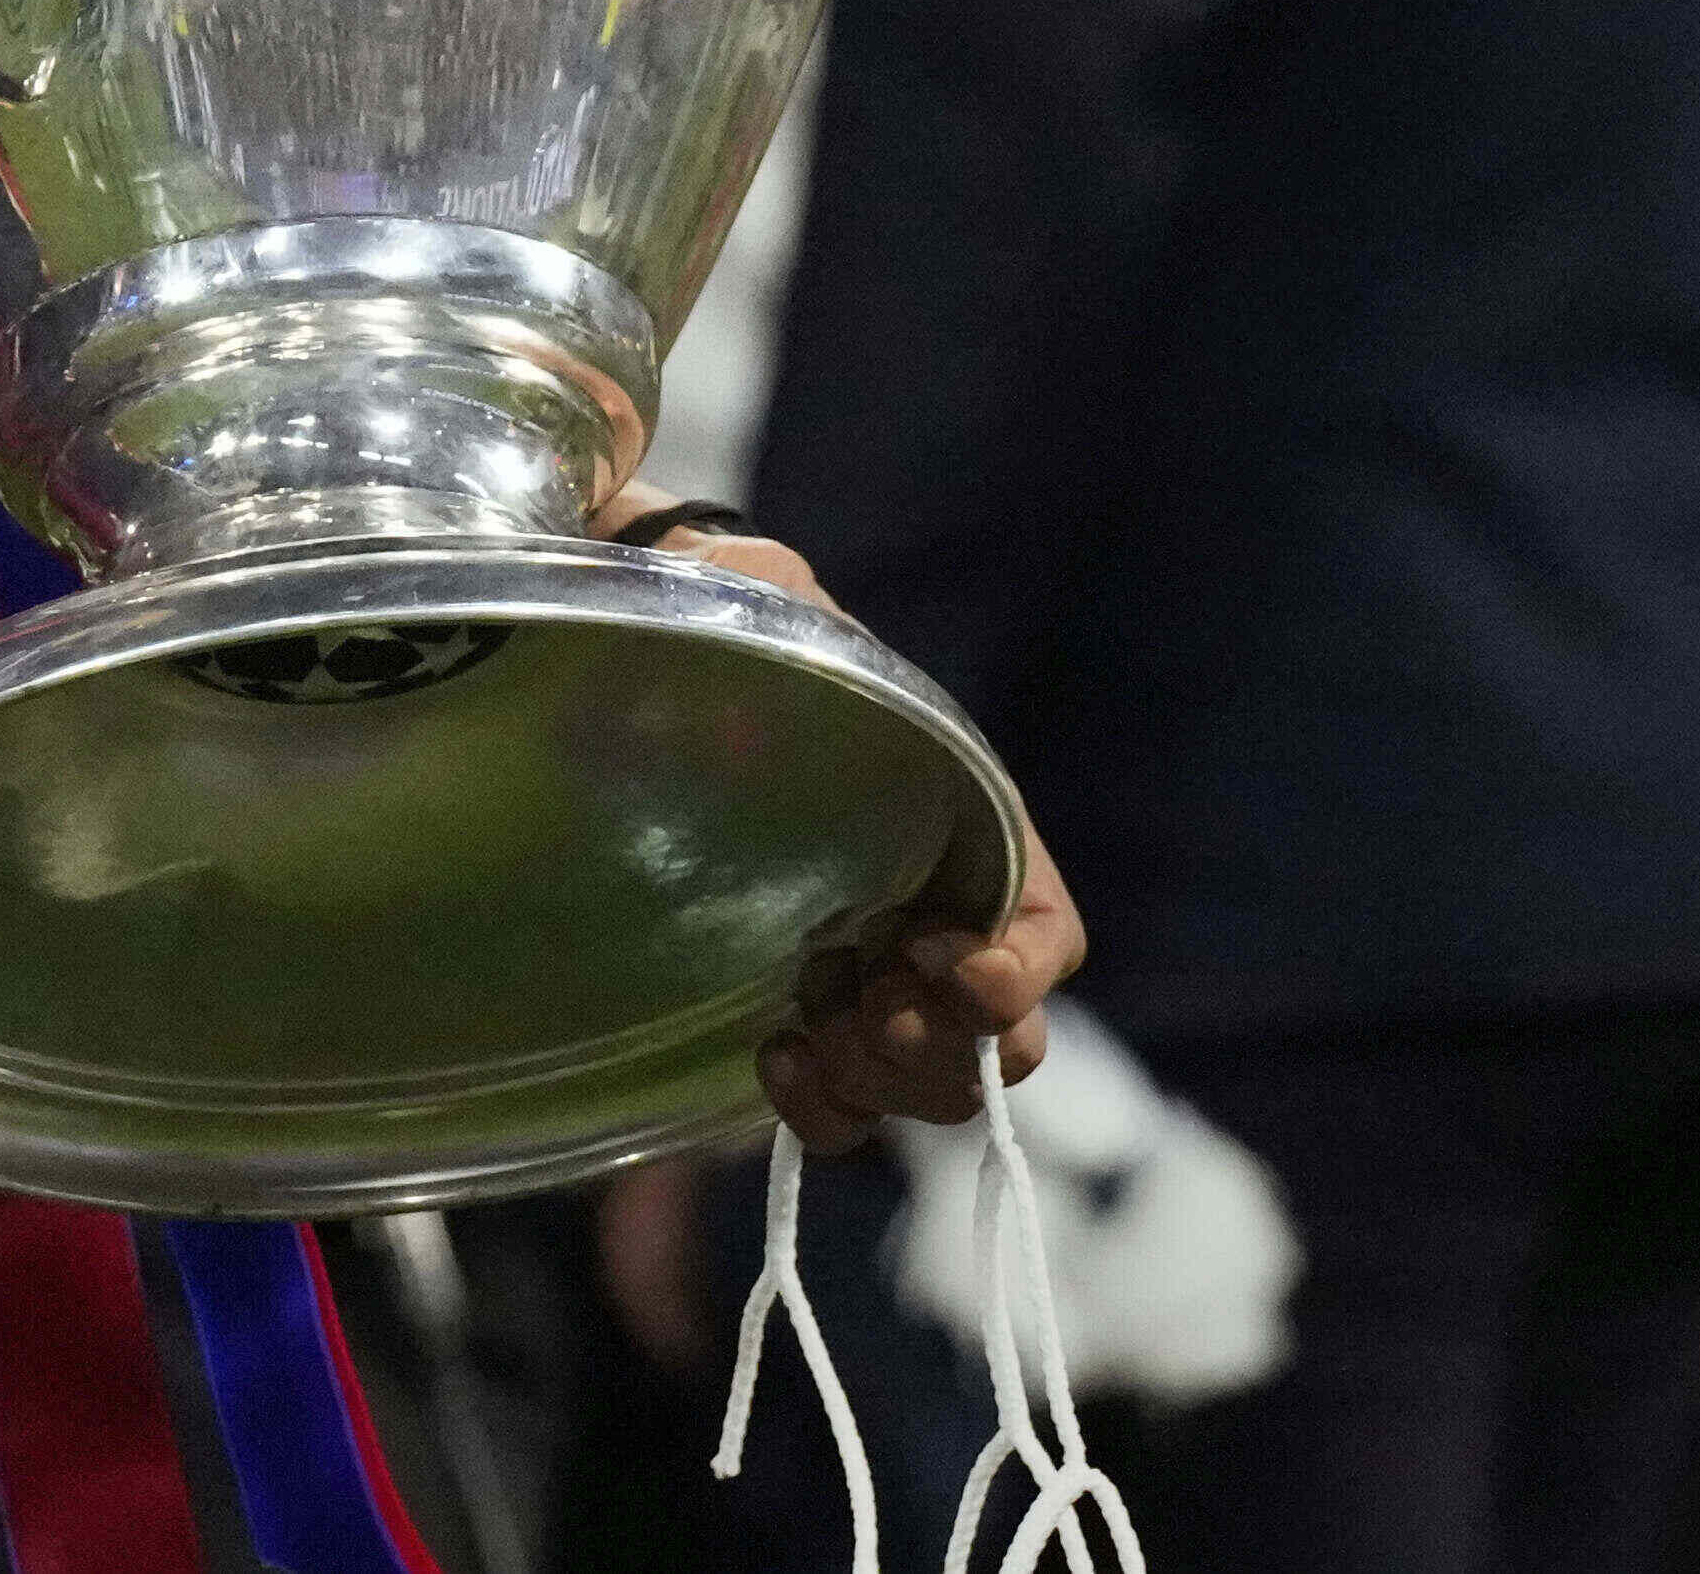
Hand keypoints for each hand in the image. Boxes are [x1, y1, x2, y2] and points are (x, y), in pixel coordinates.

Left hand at [616, 504, 1091, 1141]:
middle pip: (1002, 1043)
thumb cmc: (732, 637)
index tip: (952, 966)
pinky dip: (821, 1108)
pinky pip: (844, 1105)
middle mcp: (938, 922)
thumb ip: (772, 595)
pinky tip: (771, 1054)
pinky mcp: (805, 1023)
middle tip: (869, 1010)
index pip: (1043, 931)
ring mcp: (874, 982)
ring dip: (884, 1081)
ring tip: (808, 1023)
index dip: (1021, 972)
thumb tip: (751, 591)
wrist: (656, 679)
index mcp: (968, 832)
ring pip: (929, 1086)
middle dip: (946, 1048)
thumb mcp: (761, 600)